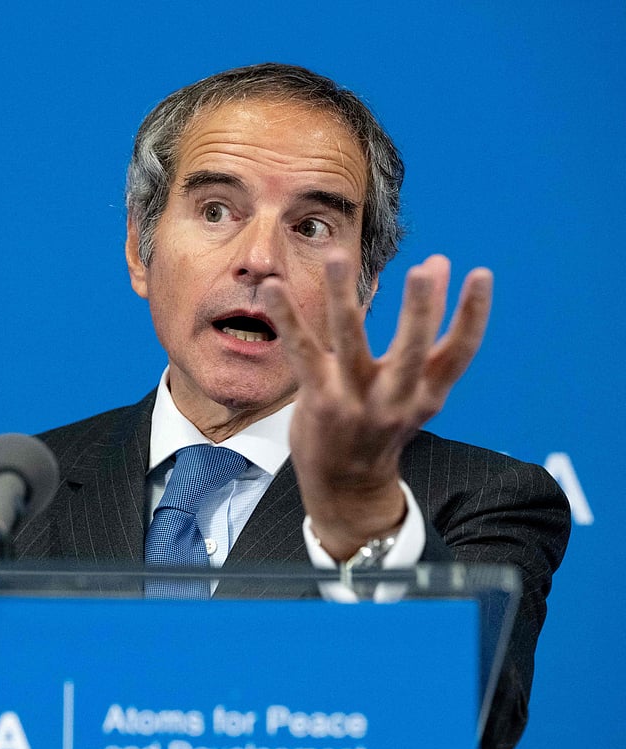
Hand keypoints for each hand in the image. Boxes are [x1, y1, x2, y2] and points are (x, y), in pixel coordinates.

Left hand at [262, 253, 492, 558]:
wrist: (347, 487)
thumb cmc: (380, 427)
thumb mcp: (415, 394)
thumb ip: (423, 341)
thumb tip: (434, 275)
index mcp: (426, 395)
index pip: (459, 352)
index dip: (474, 314)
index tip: (481, 273)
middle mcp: (395, 398)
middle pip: (412, 349)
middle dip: (421, 309)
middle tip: (426, 268)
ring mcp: (354, 399)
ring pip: (351, 340)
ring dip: (345, 296)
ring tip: (338, 255)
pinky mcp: (317, 399)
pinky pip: (301, 350)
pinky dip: (287, 317)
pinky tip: (273, 288)